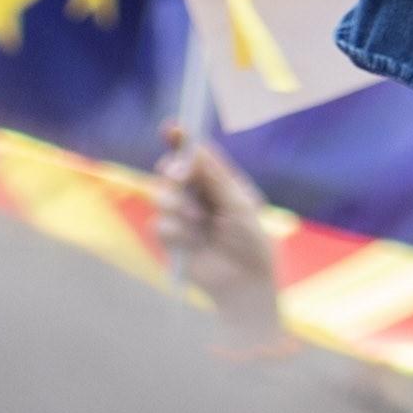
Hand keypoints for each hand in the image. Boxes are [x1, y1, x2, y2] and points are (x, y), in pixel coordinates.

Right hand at [160, 130, 286, 344]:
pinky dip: (176, 231)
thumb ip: (215, 177)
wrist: (245, 284)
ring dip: (178, 204)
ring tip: (199, 220)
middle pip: (172, 170)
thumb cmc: (252, 243)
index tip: (171, 127)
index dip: (181, 140)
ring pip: (161, 195)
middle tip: (180, 176)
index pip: (195, 155)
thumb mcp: (239, 204)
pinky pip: (160, 224)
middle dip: (174, 171)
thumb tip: (194, 148)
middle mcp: (198, 196)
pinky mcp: (171, 240)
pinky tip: (192, 243)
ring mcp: (183, 217)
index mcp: (219, 183)